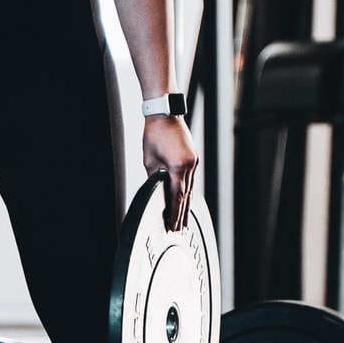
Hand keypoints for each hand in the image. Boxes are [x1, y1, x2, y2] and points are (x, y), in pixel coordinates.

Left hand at [143, 116, 198, 230]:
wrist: (165, 113)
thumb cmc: (154, 134)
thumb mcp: (149, 160)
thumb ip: (154, 179)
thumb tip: (157, 193)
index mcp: (177, 166)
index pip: (176, 197)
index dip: (174, 213)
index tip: (172, 226)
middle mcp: (189, 165)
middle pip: (186, 196)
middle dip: (181, 214)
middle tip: (179, 229)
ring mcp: (194, 161)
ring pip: (191, 188)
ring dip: (187, 205)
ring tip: (184, 220)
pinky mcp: (194, 157)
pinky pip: (192, 179)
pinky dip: (189, 191)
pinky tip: (187, 200)